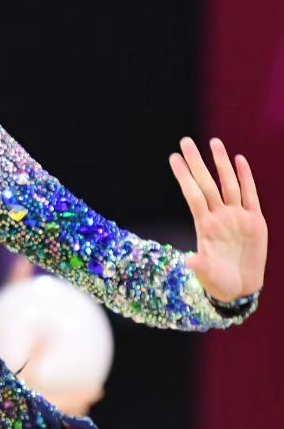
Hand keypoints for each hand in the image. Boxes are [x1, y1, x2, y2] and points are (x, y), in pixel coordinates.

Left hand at [169, 137, 266, 304]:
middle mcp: (219, 216)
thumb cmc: (219, 282)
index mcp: (205, 226)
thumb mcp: (208, 275)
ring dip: (221, 163)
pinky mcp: (255, 221)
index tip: (172, 157)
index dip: (184, 176)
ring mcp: (237, 217)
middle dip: (197, 162)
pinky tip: (239, 160)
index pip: (192, 195)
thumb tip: (188, 263)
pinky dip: (246, 178)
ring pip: (228, 184)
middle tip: (185, 141)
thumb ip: (200, 266)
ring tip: (213, 142)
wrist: (240, 287)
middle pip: (207, 183)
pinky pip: (250, 195)